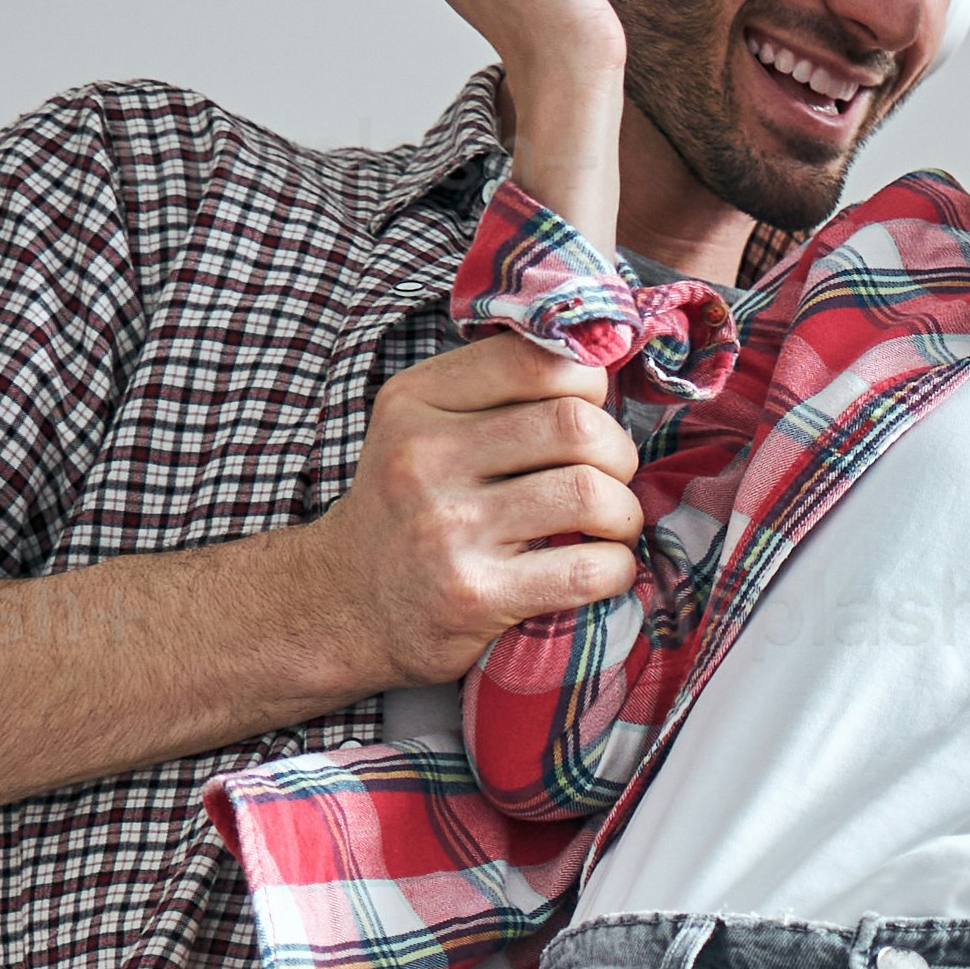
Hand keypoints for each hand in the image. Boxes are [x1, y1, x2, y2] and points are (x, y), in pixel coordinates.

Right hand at [303, 332, 645, 691]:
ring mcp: (448, 527)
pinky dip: (618, 569)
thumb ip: (493, 394)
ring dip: (624, 513)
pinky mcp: (475, 594)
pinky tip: (601, 570)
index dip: (589, 386)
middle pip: (575, 422)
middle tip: (610, 478)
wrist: (346, 609)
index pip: (537, 359)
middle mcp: (425, 456)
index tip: (587, 417)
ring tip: (609, 527)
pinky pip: (589, 568)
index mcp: (417, 400)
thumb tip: (601, 368)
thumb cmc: (408, 513)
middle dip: (618, 452)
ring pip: (589, 492)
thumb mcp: (420, 430)